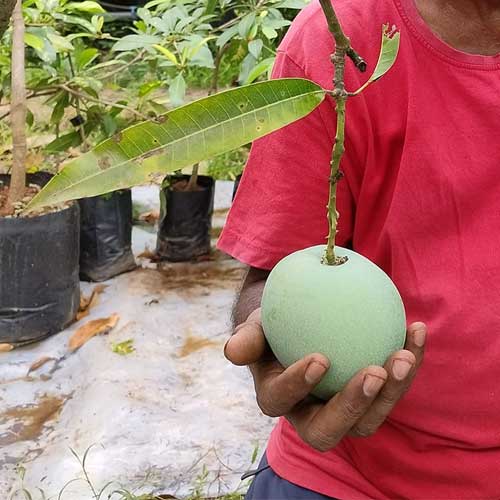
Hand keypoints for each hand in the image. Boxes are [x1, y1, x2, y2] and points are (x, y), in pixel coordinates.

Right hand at [224, 308, 425, 451]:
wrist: (300, 323)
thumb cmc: (275, 324)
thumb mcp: (257, 326)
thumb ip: (247, 338)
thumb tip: (233, 352)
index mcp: (277, 397)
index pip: (281, 400)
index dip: (298, 385)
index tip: (319, 358)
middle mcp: (310, 413)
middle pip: (329, 429)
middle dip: (353, 406)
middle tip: (373, 371)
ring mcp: (344, 410)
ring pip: (369, 418)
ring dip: (391, 390)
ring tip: (404, 354)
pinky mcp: (372, 396)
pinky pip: (393, 386)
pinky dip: (410, 361)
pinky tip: (416, 330)